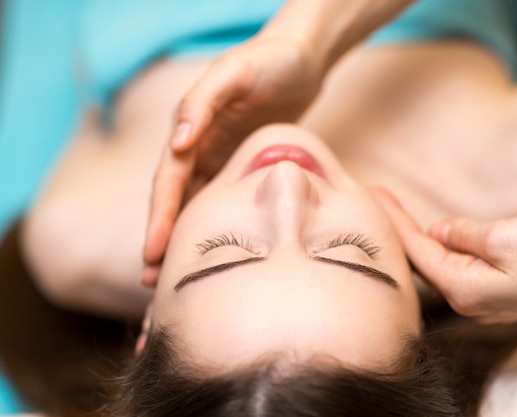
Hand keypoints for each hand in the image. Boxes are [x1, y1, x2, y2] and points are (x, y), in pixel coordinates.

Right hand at [142, 35, 323, 284]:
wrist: (302, 59)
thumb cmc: (269, 61)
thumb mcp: (234, 73)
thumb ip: (202, 103)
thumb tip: (177, 143)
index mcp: (190, 131)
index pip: (168, 182)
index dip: (159, 218)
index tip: (152, 254)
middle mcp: (198, 147)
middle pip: (173, 201)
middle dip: (161, 239)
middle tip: (151, 282)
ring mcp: (218, 157)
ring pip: (193, 205)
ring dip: (182, 240)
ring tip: (172, 278)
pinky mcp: (241, 164)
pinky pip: (222, 200)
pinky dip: (213, 226)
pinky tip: (214, 251)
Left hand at [372, 188, 516, 322]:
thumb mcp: (505, 236)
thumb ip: (462, 235)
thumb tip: (437, 232)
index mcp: (464, 288)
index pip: (415, 251)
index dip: (393, 221)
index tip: (372, 194)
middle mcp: (469, 302)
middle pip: (422, 261)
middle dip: (399, 229)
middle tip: (376, 198)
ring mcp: (484, 302)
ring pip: (439, 266)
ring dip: (418, 239)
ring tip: (394, 214)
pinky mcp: (499, 296)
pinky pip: (459, 270)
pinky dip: (441, 250)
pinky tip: (431, 237)